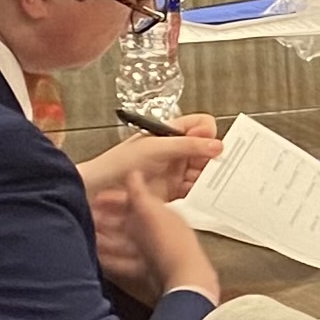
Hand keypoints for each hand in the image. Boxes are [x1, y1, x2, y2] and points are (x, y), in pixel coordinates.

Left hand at [77, 128, 221, 207]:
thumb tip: (217, 144)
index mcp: (170, 133)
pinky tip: (206, 194)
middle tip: (222, 166)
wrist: (97, 191)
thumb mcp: (156, 148)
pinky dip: (202, 191)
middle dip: (214, 157)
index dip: (210, 134)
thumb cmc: (118, 164)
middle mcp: (174, 151)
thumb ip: (187, 145)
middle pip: (205, 149)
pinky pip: (194, 189)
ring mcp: (173, 171)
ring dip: (210, 175)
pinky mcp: (172, 191)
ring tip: (215, 182)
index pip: (201, 125)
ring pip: (202, 170)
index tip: (213, 146)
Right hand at [92, 168, 219, 303]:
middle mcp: (158, 231)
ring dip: (106, 239)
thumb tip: (133, 171)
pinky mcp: (149, 272)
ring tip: (86, 237)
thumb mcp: (151, 212)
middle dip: (107, 220)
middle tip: (86, 218)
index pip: (136, 202)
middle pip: (129, 223)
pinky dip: (111, 259)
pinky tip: (96, 258)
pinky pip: (126, 262)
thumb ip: (139, 193)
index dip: (115, 199)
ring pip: (125, 243)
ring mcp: (154, 252)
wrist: (183, 280)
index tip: (95, 198)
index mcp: (161, 213)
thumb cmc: (169, 242)